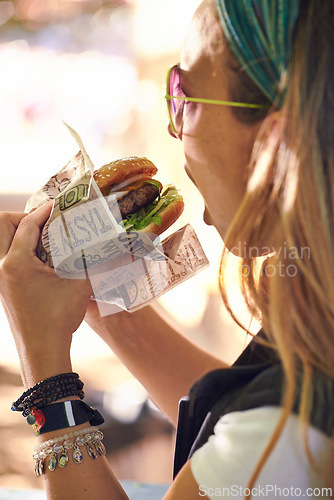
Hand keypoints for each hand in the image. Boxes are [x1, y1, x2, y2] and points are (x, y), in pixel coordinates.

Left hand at [0, 204, 91, 385]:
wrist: (43, 351)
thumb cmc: (60, 319)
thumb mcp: (80, 283)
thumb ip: (92, 258)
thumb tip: (108, 241)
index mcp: (17, 262)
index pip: (27, 224)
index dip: (45, 211)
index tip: (60, 206)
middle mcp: (1, 266)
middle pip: (3, 225)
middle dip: (24, 217)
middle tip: (46, 223)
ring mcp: (0, 278)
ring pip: (1, 241)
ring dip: (20, 233)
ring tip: (45, 238)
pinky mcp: (3, 287)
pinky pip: (5, 256)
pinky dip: (20, 248)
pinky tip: (43, 258)